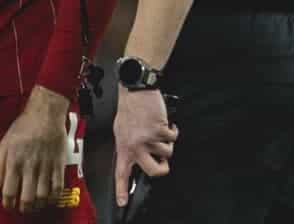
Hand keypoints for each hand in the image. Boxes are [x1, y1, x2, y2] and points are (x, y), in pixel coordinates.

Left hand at [0, 85, 70, 212]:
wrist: (45, 114)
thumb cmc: (24, 126)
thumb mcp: (5, 142)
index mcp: (14, 161)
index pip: (9, 191)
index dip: (8, 203)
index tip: (9, 206)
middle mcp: (29, 166)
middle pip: (27, 198)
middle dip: (24, 208)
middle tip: (23, 209)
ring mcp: (45, 166)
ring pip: (43, 196)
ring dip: (38, 205)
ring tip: (35, 205)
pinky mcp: (58, 164)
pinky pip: (58, 187)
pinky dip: (53, 197)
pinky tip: (49, 198)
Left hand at [112, 88, 177, 205]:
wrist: (136, 90)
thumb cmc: (129, 108)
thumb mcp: (121, 130)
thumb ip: (128, 146)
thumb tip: (134, 158)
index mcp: (124, 147)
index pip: (121, 173)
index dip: (122, 190)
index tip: (122, 202)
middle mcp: (136, 146)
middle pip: (154, 171)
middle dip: (162, 169)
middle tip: (162, 162)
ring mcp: (148, 139)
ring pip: (167, 153)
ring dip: (167, 142)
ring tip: (160, 132)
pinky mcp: (160, 130)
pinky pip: (172, 138)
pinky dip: (173, 131)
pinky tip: (165, 123)